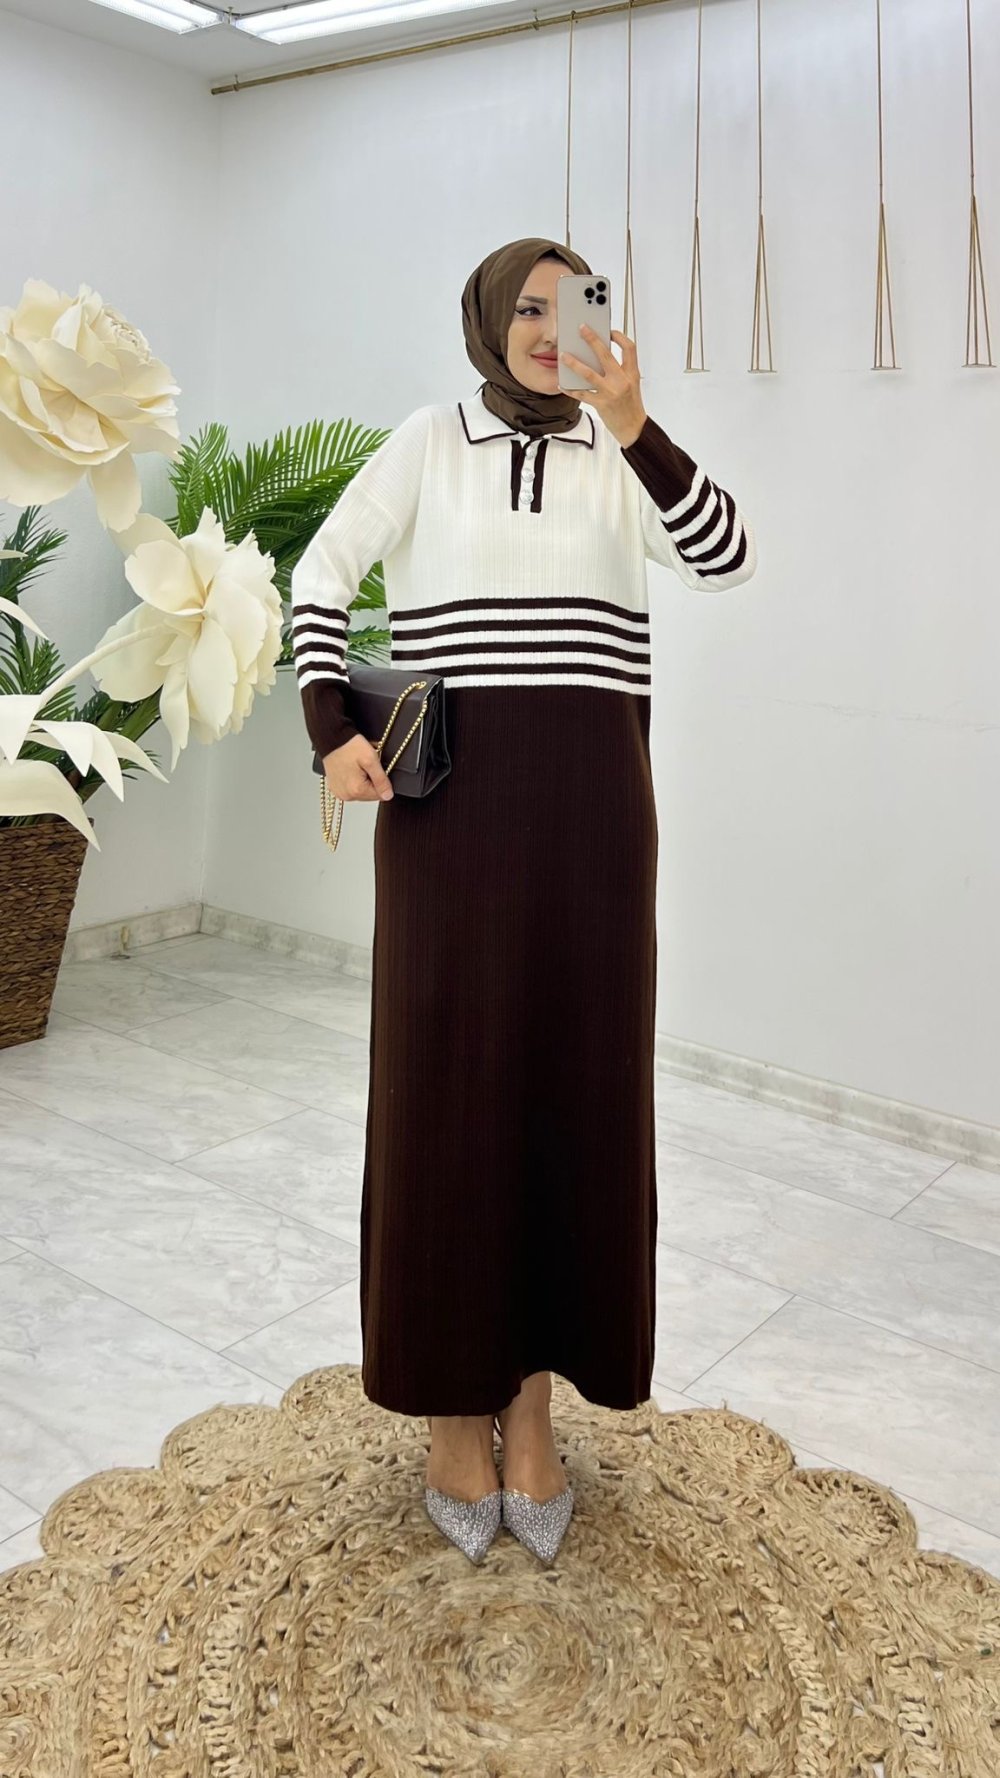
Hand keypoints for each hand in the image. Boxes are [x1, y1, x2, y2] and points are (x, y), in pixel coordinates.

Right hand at [323, 733, 393, 801]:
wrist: (331, 739)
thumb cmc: (349, 746)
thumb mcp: (371, 759)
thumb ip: (381, 780)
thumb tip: (388, 795)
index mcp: (357, 790)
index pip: (380, 795)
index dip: (381, 780)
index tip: (374, 768)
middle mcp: (347, 795)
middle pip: (370, 794)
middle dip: (372, 780)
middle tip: (366, 765)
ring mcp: (340, 792)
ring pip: (362, 791)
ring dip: (364, 780)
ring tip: (358, 765)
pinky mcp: (335, 788)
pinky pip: (351, 788)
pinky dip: (354, 779)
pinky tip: (351, 769)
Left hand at [558, 324, 646, 447]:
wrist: (633, 429)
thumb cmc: (631, 406)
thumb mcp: (631, 385)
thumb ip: (620, 371)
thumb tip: (599, 357)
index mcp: (632, 374)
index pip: (629, 348)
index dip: (619, 336)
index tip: (609, 331)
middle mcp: (622, 380)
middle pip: (605, 354)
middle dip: (592, 339)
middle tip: (581, 329)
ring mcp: (610, 392)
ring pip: (588, 373)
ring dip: (574, 363)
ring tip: (563, 356)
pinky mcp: (601, 404)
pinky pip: (582, 394)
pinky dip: (570, 389)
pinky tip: (562, 384)